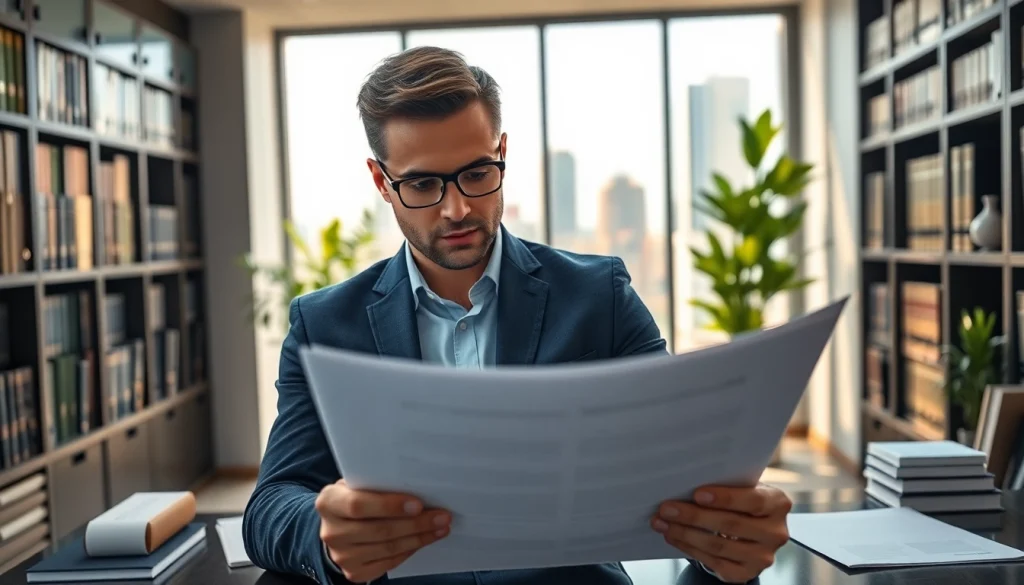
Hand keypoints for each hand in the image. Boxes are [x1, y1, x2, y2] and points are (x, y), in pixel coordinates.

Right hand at [315, 479, 449, 582]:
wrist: (337, 526)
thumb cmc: (354, 497)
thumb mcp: (357, 484)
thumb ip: (377, 484)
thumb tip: (418, 484)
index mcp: (329, 502)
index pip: (358, 505)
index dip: (389, 505)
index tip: (418, 504)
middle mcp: (331, 532)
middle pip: (379, 530)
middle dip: (415, 524)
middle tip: (442, 516)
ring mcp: (342, 556)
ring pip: (388, 549)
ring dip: (419, 538)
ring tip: (440, 528)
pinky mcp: (354, 572)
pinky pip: (388, 563)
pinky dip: (410, 550)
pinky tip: (424, 540)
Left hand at [651, 483, 791, 583]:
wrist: (753, 530)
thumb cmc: (742, 502)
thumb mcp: (744, 488)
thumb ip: (726, 484)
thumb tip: (687, 481)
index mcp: (778, 503)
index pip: (753, 500)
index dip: (725, 498)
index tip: (697, 494)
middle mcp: (776, 532)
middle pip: (730, 525)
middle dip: (693, 516)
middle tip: (667, 508)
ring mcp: (763, 557)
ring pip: (718, 546)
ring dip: (685, 533)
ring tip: (662, 522)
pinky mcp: (747, 573)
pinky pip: (714, 562)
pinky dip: (689, 548)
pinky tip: (673, 537)